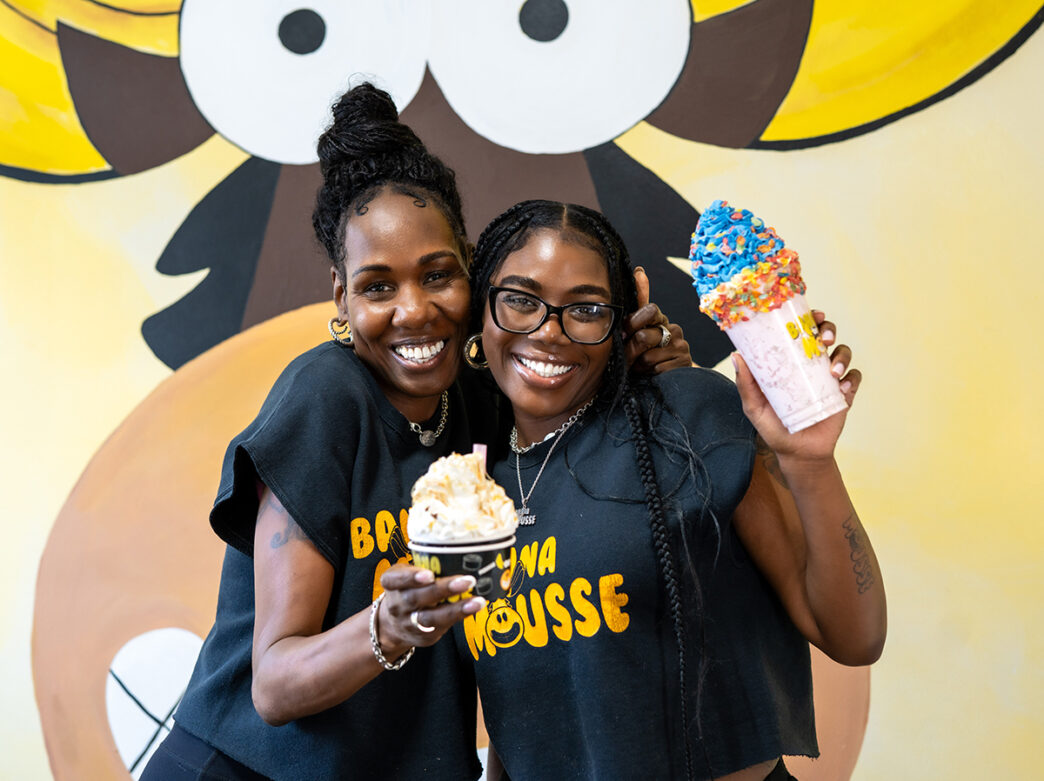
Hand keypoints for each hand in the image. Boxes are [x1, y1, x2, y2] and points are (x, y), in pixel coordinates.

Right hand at [377, 564, 485, 650]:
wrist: (393, 625)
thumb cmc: (407, 589)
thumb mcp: (405, 574)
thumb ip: (423, 564)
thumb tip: (458, 550)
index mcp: (391, 583)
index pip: (395, 579)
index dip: (411, 577)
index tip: (429, 574)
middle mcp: (397, 604)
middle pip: (417, 598)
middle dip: (443, 590)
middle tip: (467, 581)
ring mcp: (409, 622)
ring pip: (431, 617)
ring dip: (456, 609)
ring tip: (476, 601)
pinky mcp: (423, 635)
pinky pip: (442, 627)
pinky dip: (459, 616)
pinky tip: (474, 608)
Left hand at [624, 266, 691, 372]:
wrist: (661, 380)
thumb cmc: (643, 353)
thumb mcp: (636, 328)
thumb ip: (639, 301)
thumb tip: (639, 270)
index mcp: (660, 318)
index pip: (648, 311)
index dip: (633, 323)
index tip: (625, 333)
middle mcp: (674, 329)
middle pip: (643, 336)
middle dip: (632, 350)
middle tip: (631, 356)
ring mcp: (681, 346)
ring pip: (648, 356)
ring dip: (639, 365)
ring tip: (641, 366)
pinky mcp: (684, 363)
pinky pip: (657, 369)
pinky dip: (649, 375)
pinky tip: (651, 374)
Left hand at [732, 310, 861, 460]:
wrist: (797, 454)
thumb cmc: (773, 427)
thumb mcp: (755, 406)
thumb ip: (746, 384)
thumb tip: (736, 356)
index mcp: (791, 361)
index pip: (801, 332)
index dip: (809, 319)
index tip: (812, 314)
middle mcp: (811, 364)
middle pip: (827, 335)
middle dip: (829, 330)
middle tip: (824, 339)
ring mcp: (829, 378)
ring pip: (843, 352)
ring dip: (842, 355)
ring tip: (832, 371)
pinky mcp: (844, 394)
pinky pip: (854, 378)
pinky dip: (850, 378)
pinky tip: (841, 387)